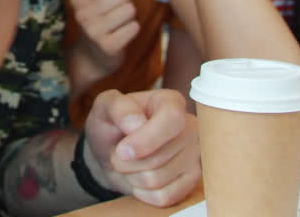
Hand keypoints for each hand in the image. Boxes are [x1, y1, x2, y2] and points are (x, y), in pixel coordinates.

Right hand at [68, 0, 138, 78]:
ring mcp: (93, 31)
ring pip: (130, 9)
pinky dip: (132, 29)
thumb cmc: (98, 19)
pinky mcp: (108, 47)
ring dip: (129, 16)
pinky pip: (134, 27)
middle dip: (125, 1)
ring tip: (118, 23)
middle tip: (116, 12)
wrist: (91, 57)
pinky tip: (121, 34)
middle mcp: (81, 13)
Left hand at [82, 89, 200, 206]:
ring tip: (130, 163)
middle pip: (159, 157)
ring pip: (158, 180)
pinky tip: (140, 178)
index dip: (146, 140)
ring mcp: (194, 155)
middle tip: (120, 153)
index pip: (172, 120)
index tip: (122, 151)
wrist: (113, 152)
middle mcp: (190, 127)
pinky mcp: (192, 181)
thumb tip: (136, 123)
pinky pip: (164, 197)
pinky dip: (143, 192)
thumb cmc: (112, 125)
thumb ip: (118, 108)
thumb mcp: (105, 107)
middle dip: (128, 161)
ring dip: (132, 176)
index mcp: (171, 102)